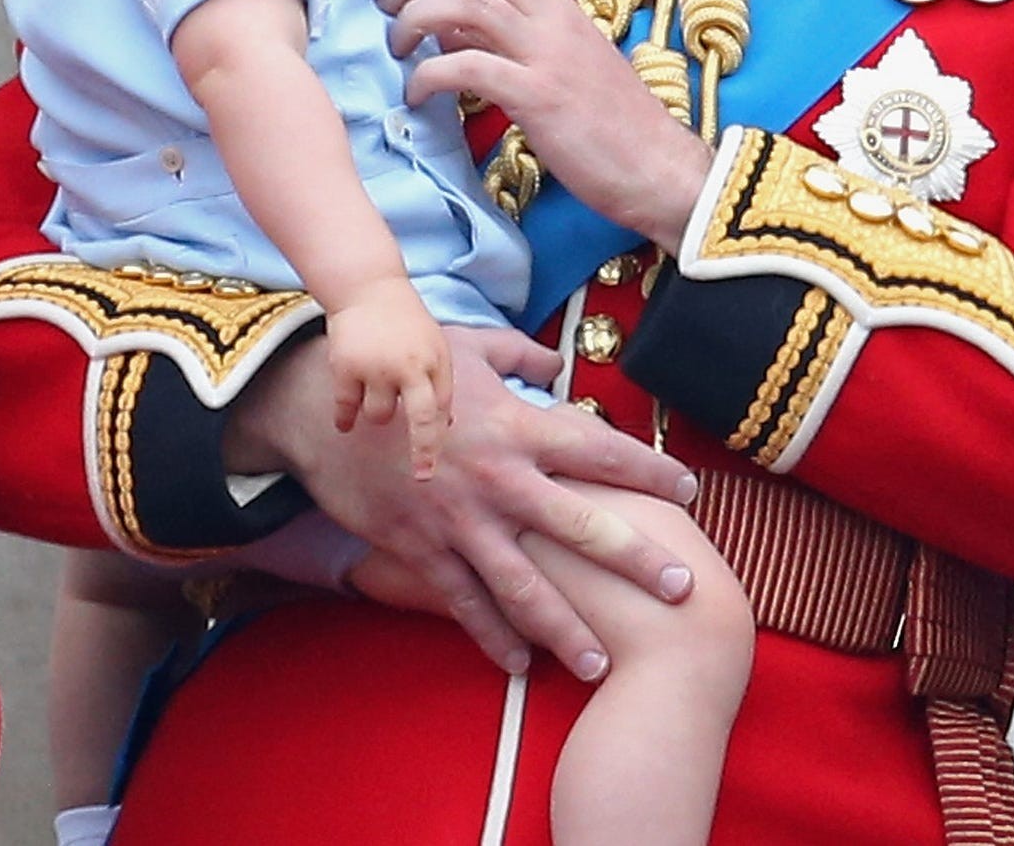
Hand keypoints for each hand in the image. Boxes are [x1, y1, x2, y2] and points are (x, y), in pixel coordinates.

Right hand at [224, 324, 700, 677]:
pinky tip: (520, 665)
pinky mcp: (421, 550)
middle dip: (635, 561)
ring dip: (566, 627)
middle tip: (681, 589)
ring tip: (602, 662)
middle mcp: (498, 479)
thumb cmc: (403, 370)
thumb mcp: (469, 348)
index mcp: (517, 426)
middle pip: (580, 526)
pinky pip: (464, 603)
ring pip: (524, 585)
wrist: (322, 408)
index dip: (648, 469)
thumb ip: (522, 355)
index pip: (599, 450)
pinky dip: (492, 637)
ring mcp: (459, 522)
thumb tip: (558, 361)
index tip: (690, 491)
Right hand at [322, 278, 453, 478]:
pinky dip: (345, 418)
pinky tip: (345, 422)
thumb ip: (440, 384)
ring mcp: (376, 367)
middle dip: (423, 450)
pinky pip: (346, 409)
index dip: (437, 441)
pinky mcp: (345, 367)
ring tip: (377, 391)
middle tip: (422, 476)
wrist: (368, 289)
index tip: (430, 472)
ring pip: (378, 416)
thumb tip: (446, 427)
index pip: (441, 409)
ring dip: (378, 412)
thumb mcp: (436, 347)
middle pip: (419, 419)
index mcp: (435, 361)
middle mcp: (409, 366)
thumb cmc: (408, 324)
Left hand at [379, 0, 713, 253]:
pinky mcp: (541, 96)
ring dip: (414, 18)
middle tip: (382, 2)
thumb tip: (443, 27)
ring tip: (395, 48)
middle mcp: (552, 14)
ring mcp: (548, 52)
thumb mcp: (556, 63)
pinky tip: (417, 97)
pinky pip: (468, 67)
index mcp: (554, 1)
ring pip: (465, 1)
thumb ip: (501, 38)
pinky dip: (429, 76)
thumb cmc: (608, 123)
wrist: (661, 169)